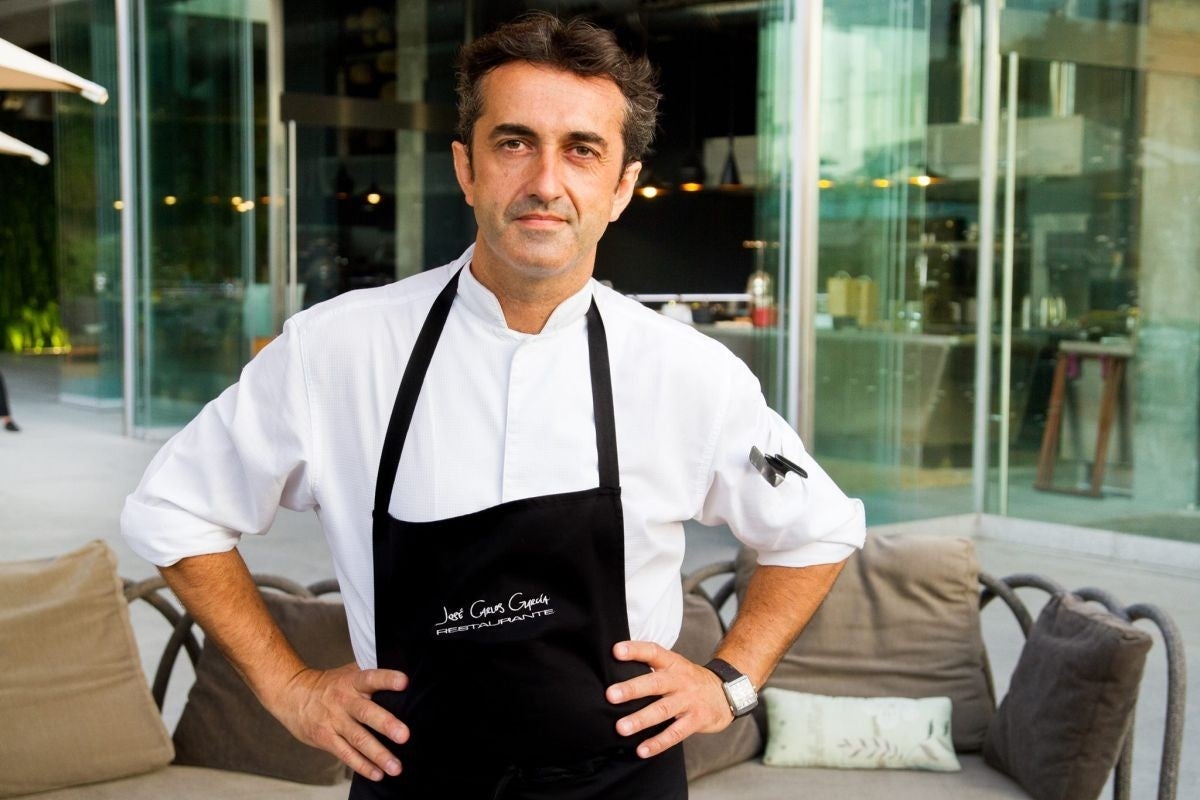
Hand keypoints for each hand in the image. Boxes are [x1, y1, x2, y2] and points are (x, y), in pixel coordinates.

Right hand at [269, 663, 409, 780]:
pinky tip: (378, 773)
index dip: (387, 679)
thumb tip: (403, 669)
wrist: (292, 695)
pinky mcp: (326, 739)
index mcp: (352, 681)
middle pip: (366, 712)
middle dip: (386, 724)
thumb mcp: (349, 672)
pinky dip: (362, 765)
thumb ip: (372, 675)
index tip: (404, 682)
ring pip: (358, 739)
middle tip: (404, 735)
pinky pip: (346, 754)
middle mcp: (344, 701)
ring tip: (396, 767)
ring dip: (379, 754)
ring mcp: (334, 721)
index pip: (371, 677)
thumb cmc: (331, 684)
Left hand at [605, 641, 732, 757]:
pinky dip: (658, 743)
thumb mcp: (675, 666)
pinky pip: (675, 733)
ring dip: (641, 719)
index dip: (635, 650)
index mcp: (673, 663)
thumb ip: (651, 667)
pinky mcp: (696, 720)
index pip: (653, 652)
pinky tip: (642, 750)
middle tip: (611, 695)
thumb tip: (614, 669)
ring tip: (621, 728)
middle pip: (655, 683)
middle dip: (632, 689)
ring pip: (663, 710)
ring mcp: (689, 700)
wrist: (726, 693)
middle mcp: (680, 680)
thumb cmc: (690, 680)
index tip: (616, 651)